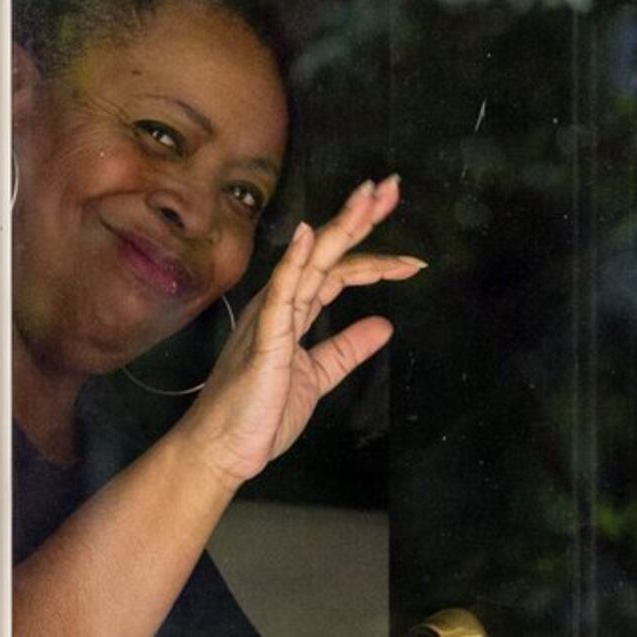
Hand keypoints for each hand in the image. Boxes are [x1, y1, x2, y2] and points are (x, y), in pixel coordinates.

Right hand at [176, 176, 422, 487]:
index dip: (374, 258)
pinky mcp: (265, 338)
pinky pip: (282, 292)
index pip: (339, 271)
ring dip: (341, 228)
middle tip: (391, 187)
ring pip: (311, 261)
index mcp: (292, 312)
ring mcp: (271, 316)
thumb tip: (383, 326)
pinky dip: (295, 262)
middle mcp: (281, 304)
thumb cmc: (259, 414)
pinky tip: (310, 236)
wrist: (223, 450)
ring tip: (369, 199)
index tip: (413, 259)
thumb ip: (346, 349)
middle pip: (327, 251)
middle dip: (360, 219)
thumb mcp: (317, 376)